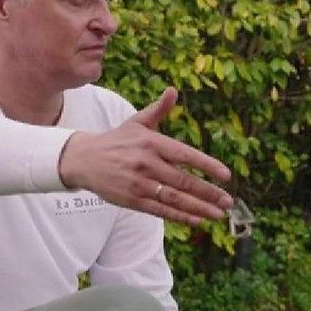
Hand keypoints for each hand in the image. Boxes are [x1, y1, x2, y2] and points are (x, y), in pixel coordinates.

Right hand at [58, 87, 233, 224]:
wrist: (83, 159)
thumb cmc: (117, 140)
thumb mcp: (137, 122)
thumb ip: (158, 109)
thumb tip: (173, 90)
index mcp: (152, 142)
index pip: (185, 155)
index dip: (207, 166)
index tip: (226, 175)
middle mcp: (146, 163)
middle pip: (183, 181)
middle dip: (209, 192)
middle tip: (228, 201)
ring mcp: (138, 183)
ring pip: (174, 198)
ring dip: (199, 208)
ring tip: (218, 214)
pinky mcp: (131, 199)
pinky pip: (160, 210)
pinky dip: (179, 216)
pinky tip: (196, 220)